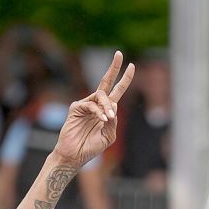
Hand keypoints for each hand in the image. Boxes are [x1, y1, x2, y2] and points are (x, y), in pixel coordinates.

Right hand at [53, 51, 134, 169]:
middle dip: (113, 68)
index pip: (117, 91)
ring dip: (107, 106)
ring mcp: (86, 104)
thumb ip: (113, 122)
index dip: (125, 79)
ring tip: (108, 118)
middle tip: (119, 54)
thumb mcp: (109, 135)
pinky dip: (98, 111)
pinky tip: (102, 119)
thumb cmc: (91, 147)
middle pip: (106, 81)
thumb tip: (114, 106)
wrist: (75, 155)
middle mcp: (97, 104)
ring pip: (101, 95)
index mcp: (107, 110)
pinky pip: (91, 104)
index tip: (132, 66)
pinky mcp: (76, 108)